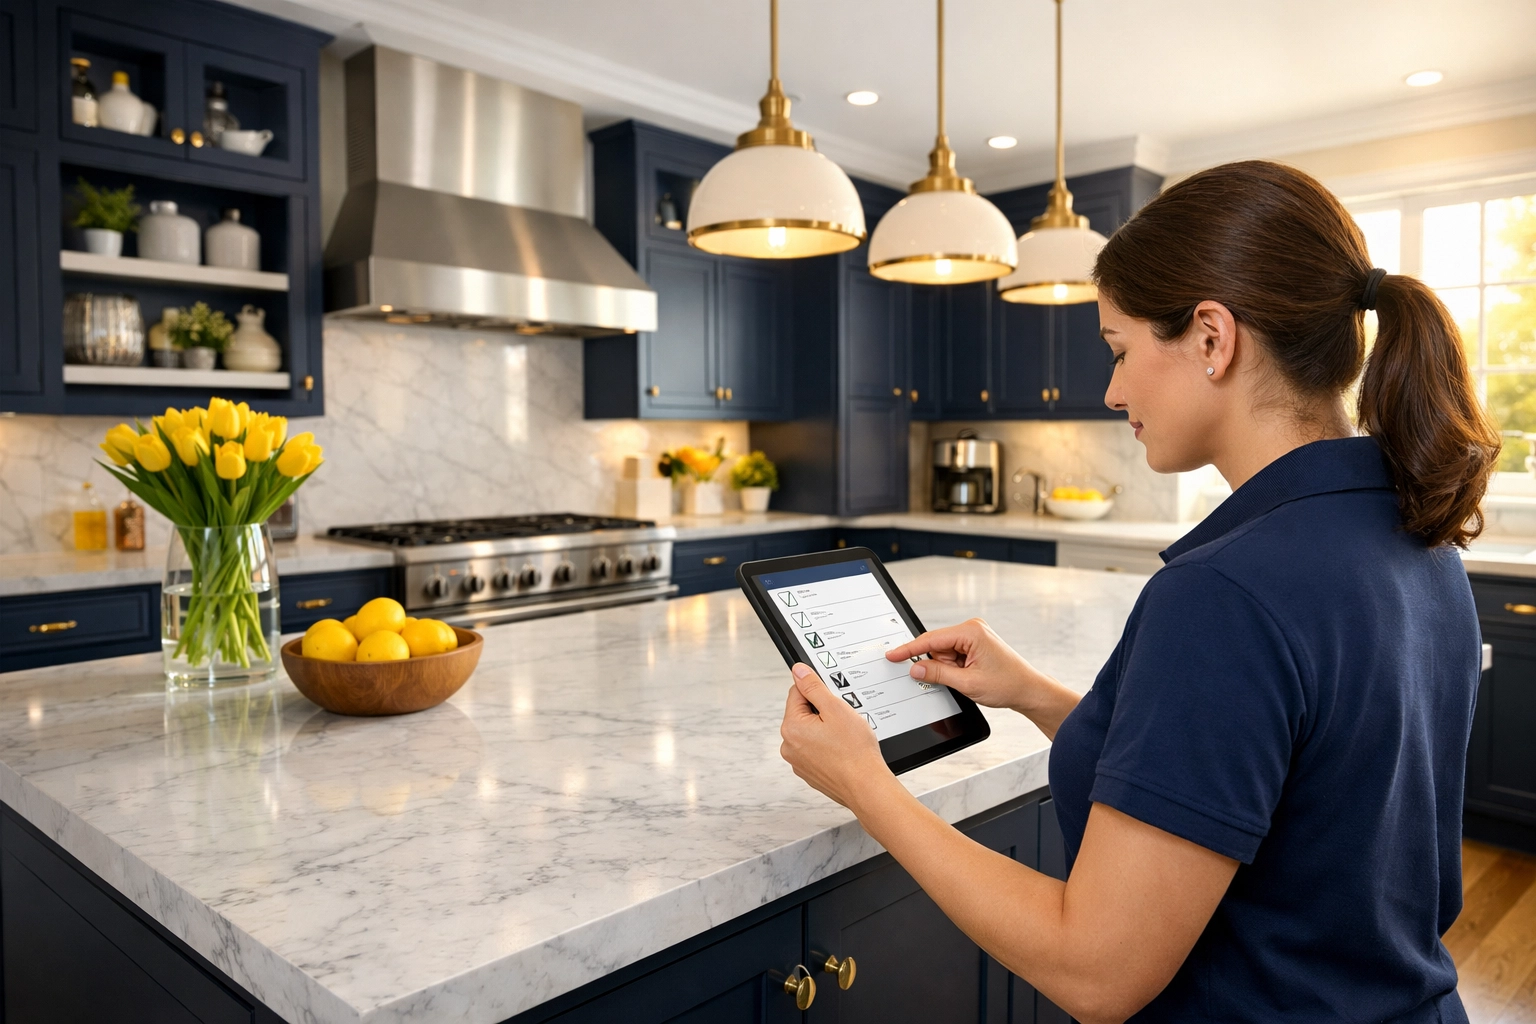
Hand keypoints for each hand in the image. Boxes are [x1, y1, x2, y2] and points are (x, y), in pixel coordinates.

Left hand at [779, 663, 890, 809]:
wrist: (866, 786)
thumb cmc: (855, 752)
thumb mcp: (835, 708)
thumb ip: (813, 687)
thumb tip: (798, 671)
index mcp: (791, 727)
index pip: (798, 693)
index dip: (819, 692)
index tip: (833, 701)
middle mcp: (789, 746)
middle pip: (803, 713)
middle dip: (823, 713)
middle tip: (843, 722)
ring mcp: (798, 762)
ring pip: (811, 732)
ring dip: (826, 730)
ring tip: (845, 738)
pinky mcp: (809, 772)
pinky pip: (816, 750)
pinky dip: (828, 747)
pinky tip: (843, 751)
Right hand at [885, 618, 1039, 710]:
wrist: (1028, 690)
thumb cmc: (1008, 684)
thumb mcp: (967, 683)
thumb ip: (937, 673)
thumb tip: (915, 668)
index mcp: (971, 632)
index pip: (931, 639)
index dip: (909, 649)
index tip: (892, 655)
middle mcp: (972, 629)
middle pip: (937, 646)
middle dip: (938, 665)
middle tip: (957, 679)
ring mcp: (974, 635)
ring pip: (943, 653)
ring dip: (949, 669)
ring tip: (968, 679)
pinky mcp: (974, 644)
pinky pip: (952, 655)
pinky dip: (954, 668)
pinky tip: (968, 676)